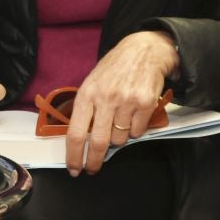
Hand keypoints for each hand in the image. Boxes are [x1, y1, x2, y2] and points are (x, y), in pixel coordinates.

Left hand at [65, 31, 178, 175]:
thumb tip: (80, 140)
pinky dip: (134, 130)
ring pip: (120, 139)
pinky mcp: (146, 104)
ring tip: (119, 121)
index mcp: (87, 94)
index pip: (76, 133)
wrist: (144, 50)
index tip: (74, 169)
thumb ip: (86, 109)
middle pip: (99, 142)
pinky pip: (137, 132)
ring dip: (118, 138)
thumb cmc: (114, 69)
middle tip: (92, 169)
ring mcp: (127, 102)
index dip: (74, 155)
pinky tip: (133, 114)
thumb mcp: (92, 83)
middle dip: (94, 161)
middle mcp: (106, 98)